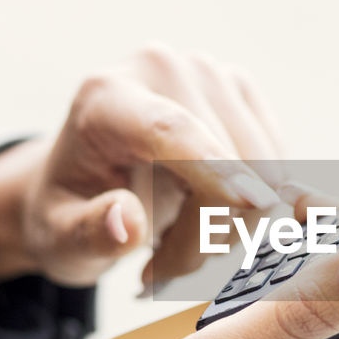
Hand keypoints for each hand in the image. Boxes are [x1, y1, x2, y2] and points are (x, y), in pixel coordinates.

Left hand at [0, 46, 287, 286]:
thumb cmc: (70, 210)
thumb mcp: (61, 237)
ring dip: (230, 225)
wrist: (86, 180)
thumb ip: (89, 232)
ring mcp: (208, 73)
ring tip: (179, 243)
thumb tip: (127, 222)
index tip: (250, 205)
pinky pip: (276, 164)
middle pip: (224, 156)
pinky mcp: (241, 90)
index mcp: (105, 97)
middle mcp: (161, 68)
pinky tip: (208, 216)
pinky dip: (250, 206)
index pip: (170, 128)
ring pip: (260, 165)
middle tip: (163, 269)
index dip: (214, 166)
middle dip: (209, 230)